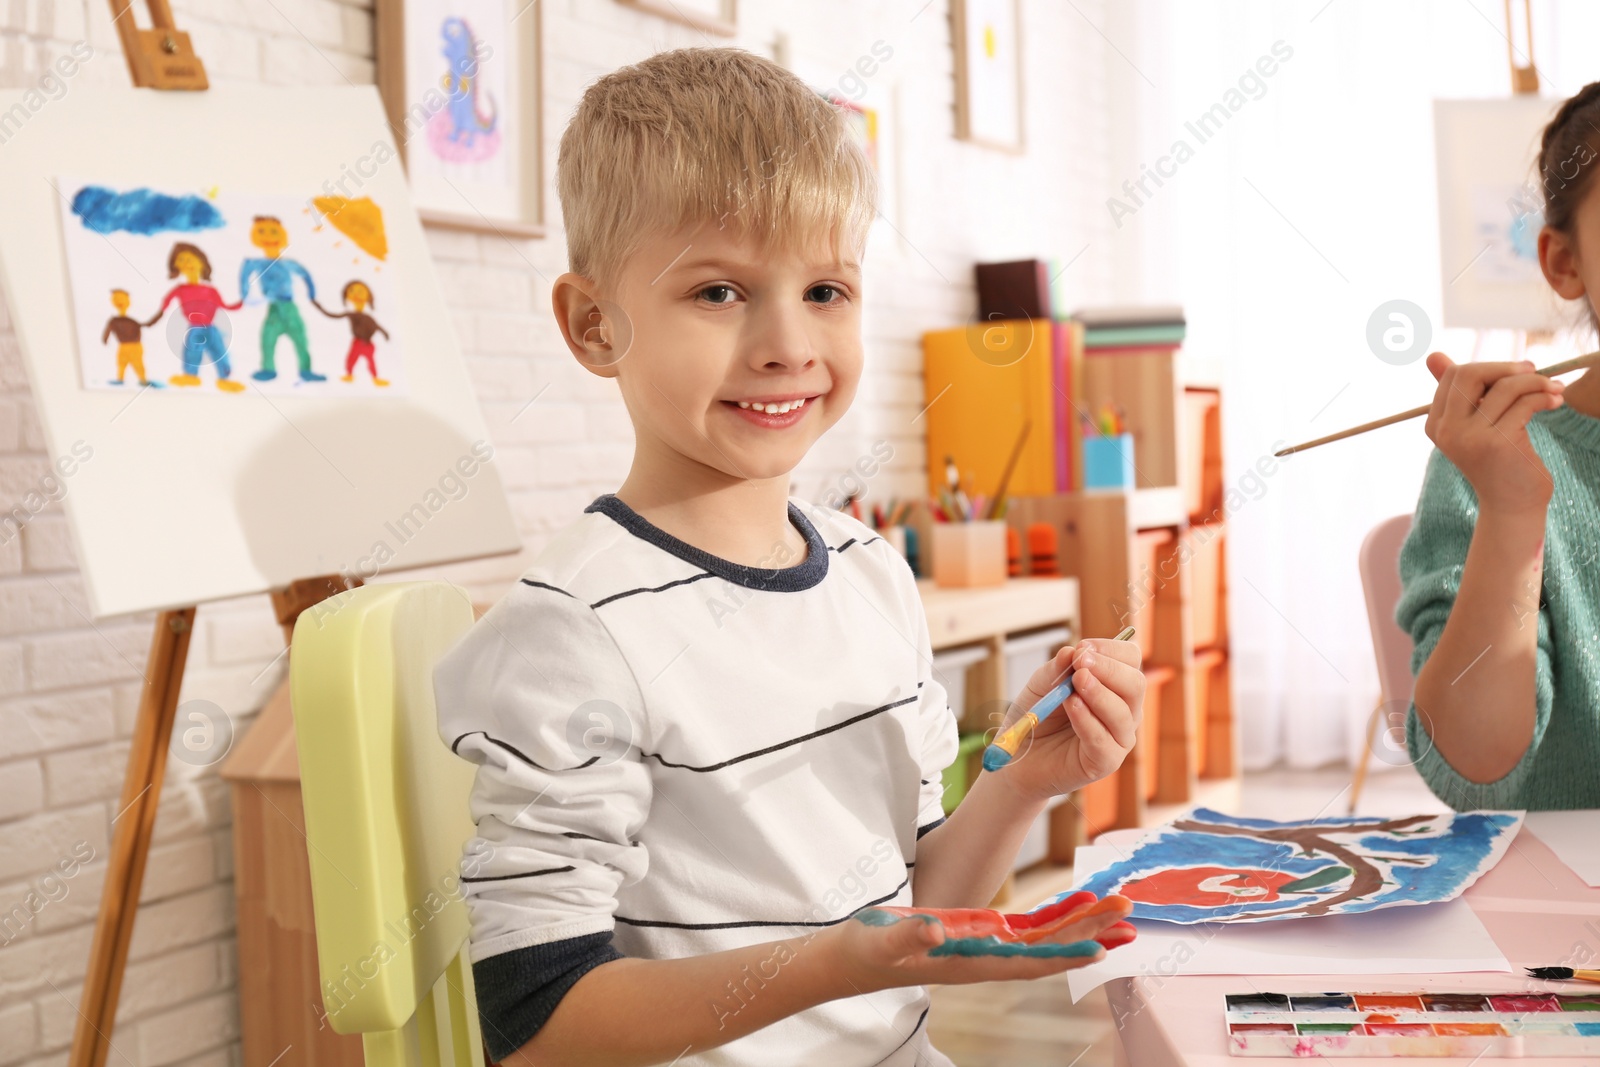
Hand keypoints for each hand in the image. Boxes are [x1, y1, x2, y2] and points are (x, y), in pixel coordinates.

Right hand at [829, 891, 1134, 994]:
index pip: (1025, 963)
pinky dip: (1056, 915)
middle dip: (1089, 932)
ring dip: (1082, 923)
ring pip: (1045, 937)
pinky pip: (1028, 927)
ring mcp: (986, 946)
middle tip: (1129, 914)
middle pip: (1048, 948)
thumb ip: (910, 936)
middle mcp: (986, 958)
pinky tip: (1080, 903)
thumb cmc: (866, 950)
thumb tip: (937, 930)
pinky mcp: (980, 933)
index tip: (1099, 950)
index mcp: (968, 963)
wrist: (855, 955)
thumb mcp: (881, 940)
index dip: (1062, 956)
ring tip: (1119, 909)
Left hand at [987, 638, 1144, 802]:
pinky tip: (1072, 706)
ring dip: (1099, 693)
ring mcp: (1118, 738)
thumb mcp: (1041, 686)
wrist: (1018, 758)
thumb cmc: (1036, 718)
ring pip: (1124, 713)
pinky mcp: (1105, 762)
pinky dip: (1088, 720)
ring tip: (1075, 684)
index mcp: (1115, 687)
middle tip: (1081, 663)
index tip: (1083, 647)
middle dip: (1109, 669)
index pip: (1130, 660)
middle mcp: (1124, 711)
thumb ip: (1056, 669)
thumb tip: (1073, 651)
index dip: (1111, 649)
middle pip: (1135, 684)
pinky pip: (1104, 740)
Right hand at [1423, 352, 1561, 512]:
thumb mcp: (1473, 425)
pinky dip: (1545, 398)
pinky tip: (1556, 403)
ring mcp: (1470, 438)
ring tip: (1555, 389)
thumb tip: (1433, 356)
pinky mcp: (1497, 444)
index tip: (1516, 373)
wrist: (1512, 505)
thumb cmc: (1498, 462)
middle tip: (1534, 372)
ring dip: (1537, 383)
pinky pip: (1524, 403)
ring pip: (1505, 387)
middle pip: (1469, 373)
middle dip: (1506, 368)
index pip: (1454, 375)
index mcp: (1436, 424)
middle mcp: (1447, 431)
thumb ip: (1458, 392)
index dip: (1488, 368)